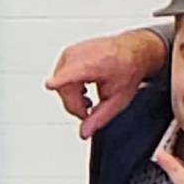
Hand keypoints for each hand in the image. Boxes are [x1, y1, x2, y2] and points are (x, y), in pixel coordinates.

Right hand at [46, 27, 169, 138]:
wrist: (133, 51)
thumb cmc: (128, 68)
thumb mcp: (118, 99)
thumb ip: (99, 118)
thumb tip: (85, 132)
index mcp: (93, 64)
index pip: (71, 73)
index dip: (59, 81)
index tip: (50, 85)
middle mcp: (78, 55)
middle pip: (64, 88)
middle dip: (74, 104)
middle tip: (87, 111)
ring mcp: (71, 52)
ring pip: (60, 84)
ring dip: (71, 96)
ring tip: (88, 98)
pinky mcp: (68, 53)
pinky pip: (61, 76)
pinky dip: (69, 86)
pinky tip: (82, 89)